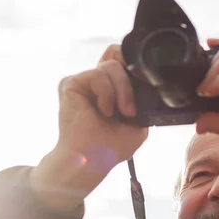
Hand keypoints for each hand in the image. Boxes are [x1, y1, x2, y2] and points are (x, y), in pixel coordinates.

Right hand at [30, 45, 147, 211]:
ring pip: (111, 66)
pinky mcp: (71, 83)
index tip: (142, 81)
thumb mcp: (139, 123)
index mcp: (112, 89)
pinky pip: (97, 74)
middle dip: (129, 85)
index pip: (122, 59)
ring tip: (115, 113)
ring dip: (121, 91)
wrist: (93, 159)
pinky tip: (104, 110)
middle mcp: (97, 83)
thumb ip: (143, 101)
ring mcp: (84, 82)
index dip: (132, 63)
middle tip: (129, 111)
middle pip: (118, 58)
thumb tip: (147, 82)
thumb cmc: (111, 147)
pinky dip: (106, 93)